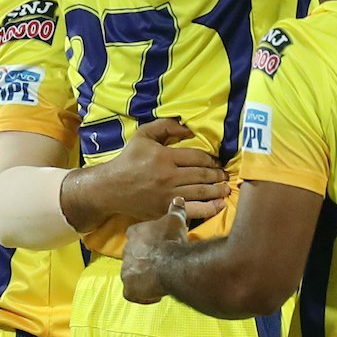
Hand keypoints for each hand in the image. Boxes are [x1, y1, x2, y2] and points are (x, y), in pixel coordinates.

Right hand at [61, 119, 228, 230]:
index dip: (211, 159)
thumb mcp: (144, 135)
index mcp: (165, 157)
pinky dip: (209, 209)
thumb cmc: (129, 159)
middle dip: (217, 175)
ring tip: (226, 189)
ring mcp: (168, 195)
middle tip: (225, 175)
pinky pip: (192, 210)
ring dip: (217, 190)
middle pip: (202, 175)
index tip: (217, 161)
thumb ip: (166, 126)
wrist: (111, 188)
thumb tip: (189, 128)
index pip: (197, 157)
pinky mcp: (165, 210)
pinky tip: (220, 206)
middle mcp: (169, 176)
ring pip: (200, 192)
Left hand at [121, 197, 187, 303]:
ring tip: (156, 277)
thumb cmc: (171, 240)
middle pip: (132, 254)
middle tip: (158, 260)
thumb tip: (178, 199)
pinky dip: (141, 294)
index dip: (144, 238)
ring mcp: (126, 271)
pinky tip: (154, 293)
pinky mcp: (129, 289)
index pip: (134, 233)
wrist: (170, 263)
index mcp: (135, 233)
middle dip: (142, 257)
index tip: (154, 241)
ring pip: (131, 273)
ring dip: (141, 275)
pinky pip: (132, 292)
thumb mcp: (176, 220)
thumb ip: (175, 209)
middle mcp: (127, 251)